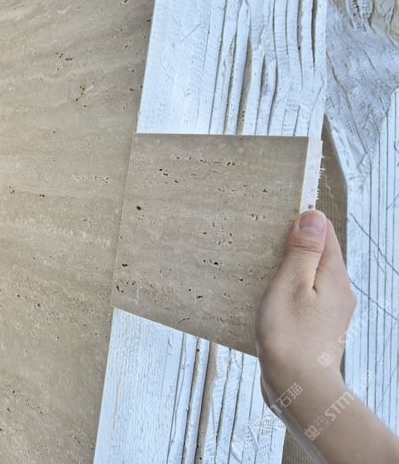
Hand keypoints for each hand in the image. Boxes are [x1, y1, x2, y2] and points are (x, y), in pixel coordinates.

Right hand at [256, 209, 355, 402]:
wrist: (298, 388)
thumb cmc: (289, 336)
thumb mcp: (290, 284)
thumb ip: (303, 250)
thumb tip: (314, 216)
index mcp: (335, 276)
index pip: (325, 234)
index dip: (303, 222)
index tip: (277, 219)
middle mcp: (340, 292)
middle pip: (319, 255)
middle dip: (294, 246)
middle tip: (264, 244)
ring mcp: (331, 312)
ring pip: (311, 277)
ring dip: (290, 270)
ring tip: (264, 272)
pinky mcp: (318, 327)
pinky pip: (305, 297)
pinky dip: (289, 291)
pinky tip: (271, 299)